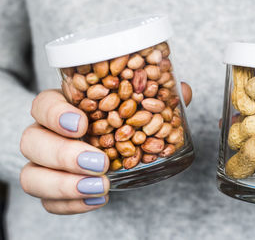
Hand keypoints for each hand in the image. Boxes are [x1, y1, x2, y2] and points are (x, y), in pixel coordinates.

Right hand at [20, 82, 191, 214]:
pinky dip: (70, 205)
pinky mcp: (51, 189)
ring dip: (63, 185)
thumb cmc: (115, 122)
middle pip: (32, 142)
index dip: (56, 114)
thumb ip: (155, 98)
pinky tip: (96, 200)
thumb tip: (182, 90)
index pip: (43, 104)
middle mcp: (47, 134)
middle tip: (99, 162)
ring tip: (99, 186)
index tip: (82, 124)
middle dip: (63, 154)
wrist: (105, 150)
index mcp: (64, 108)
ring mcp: (44, 165)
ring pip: (31, 176)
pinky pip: (47, 202)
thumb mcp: (134, 107)